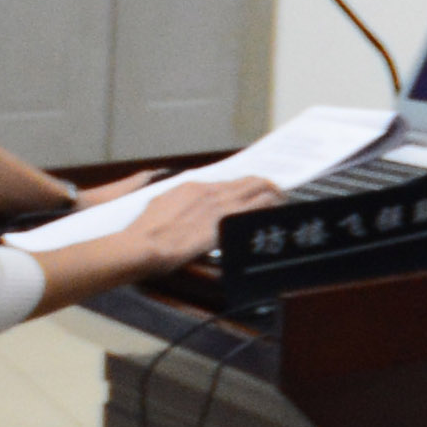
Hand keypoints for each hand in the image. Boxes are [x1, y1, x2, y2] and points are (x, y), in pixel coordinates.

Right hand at [39, 169, 275, 307]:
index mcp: (193, 186)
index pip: (230, 181)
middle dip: (267, 186)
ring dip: (274, 195)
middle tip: (279, 191)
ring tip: (283, 199)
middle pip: (249, 182)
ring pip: (258, 192)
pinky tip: (276, 213)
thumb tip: (182, 203)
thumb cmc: (145, 231)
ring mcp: (217, 206)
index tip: (254, 189)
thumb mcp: (159, 205)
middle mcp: (209, 192)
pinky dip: (269, 209)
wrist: (143, 245)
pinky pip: (255, 210)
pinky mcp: (222, 223)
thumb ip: (177, 202)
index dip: (245, 185)